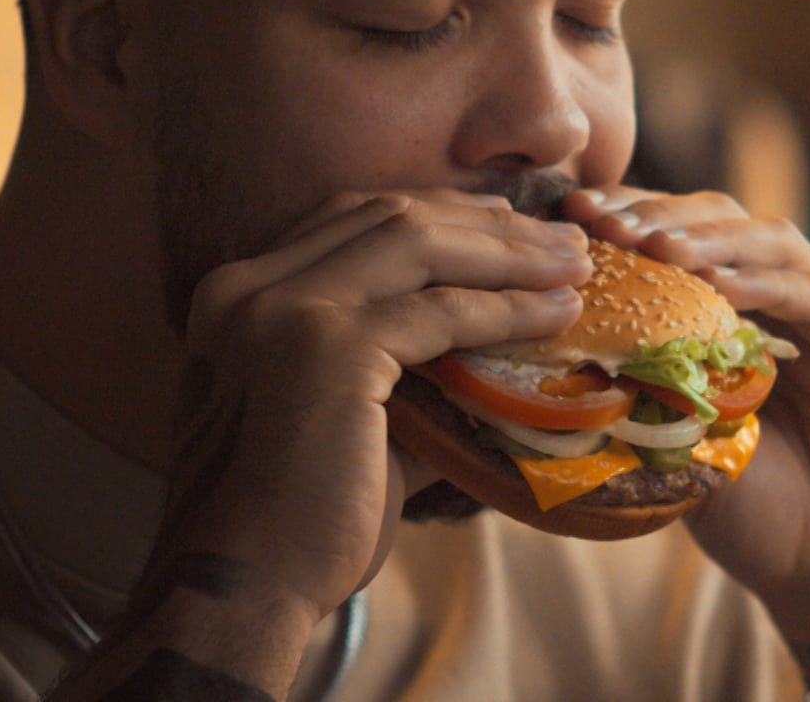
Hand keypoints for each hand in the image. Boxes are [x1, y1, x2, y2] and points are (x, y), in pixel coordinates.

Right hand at [143, 190, 591, 630]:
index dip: (435, 215)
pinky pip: (441, 311)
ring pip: (418, 244)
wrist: (235, 593)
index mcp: (236, 296)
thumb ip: (395, 380)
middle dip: (483, 222)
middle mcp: (249, 287)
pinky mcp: (327, 349)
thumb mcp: (333, 421)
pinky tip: (557, 314)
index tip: (503, 227)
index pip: (349, 220)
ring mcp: (283, 310)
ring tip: (573, 266)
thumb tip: (481, 366)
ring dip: (508, 252)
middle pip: (387, 216)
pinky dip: (508, 308)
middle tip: (559, 241)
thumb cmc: (287, 526)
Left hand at [561, 186, 809, 698]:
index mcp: (728, 317)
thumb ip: (637, 389)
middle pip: (720, 220)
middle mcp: (780, 303)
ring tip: (656, 246)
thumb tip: (551, 346)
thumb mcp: (675, 445)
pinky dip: (764, 282)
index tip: (567, 219)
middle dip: (658, 213)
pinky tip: (718, 285)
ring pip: (769, 241)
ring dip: (709, 237)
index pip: (675, 240)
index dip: (624, 220)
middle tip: (605, 222)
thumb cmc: (755, 517)